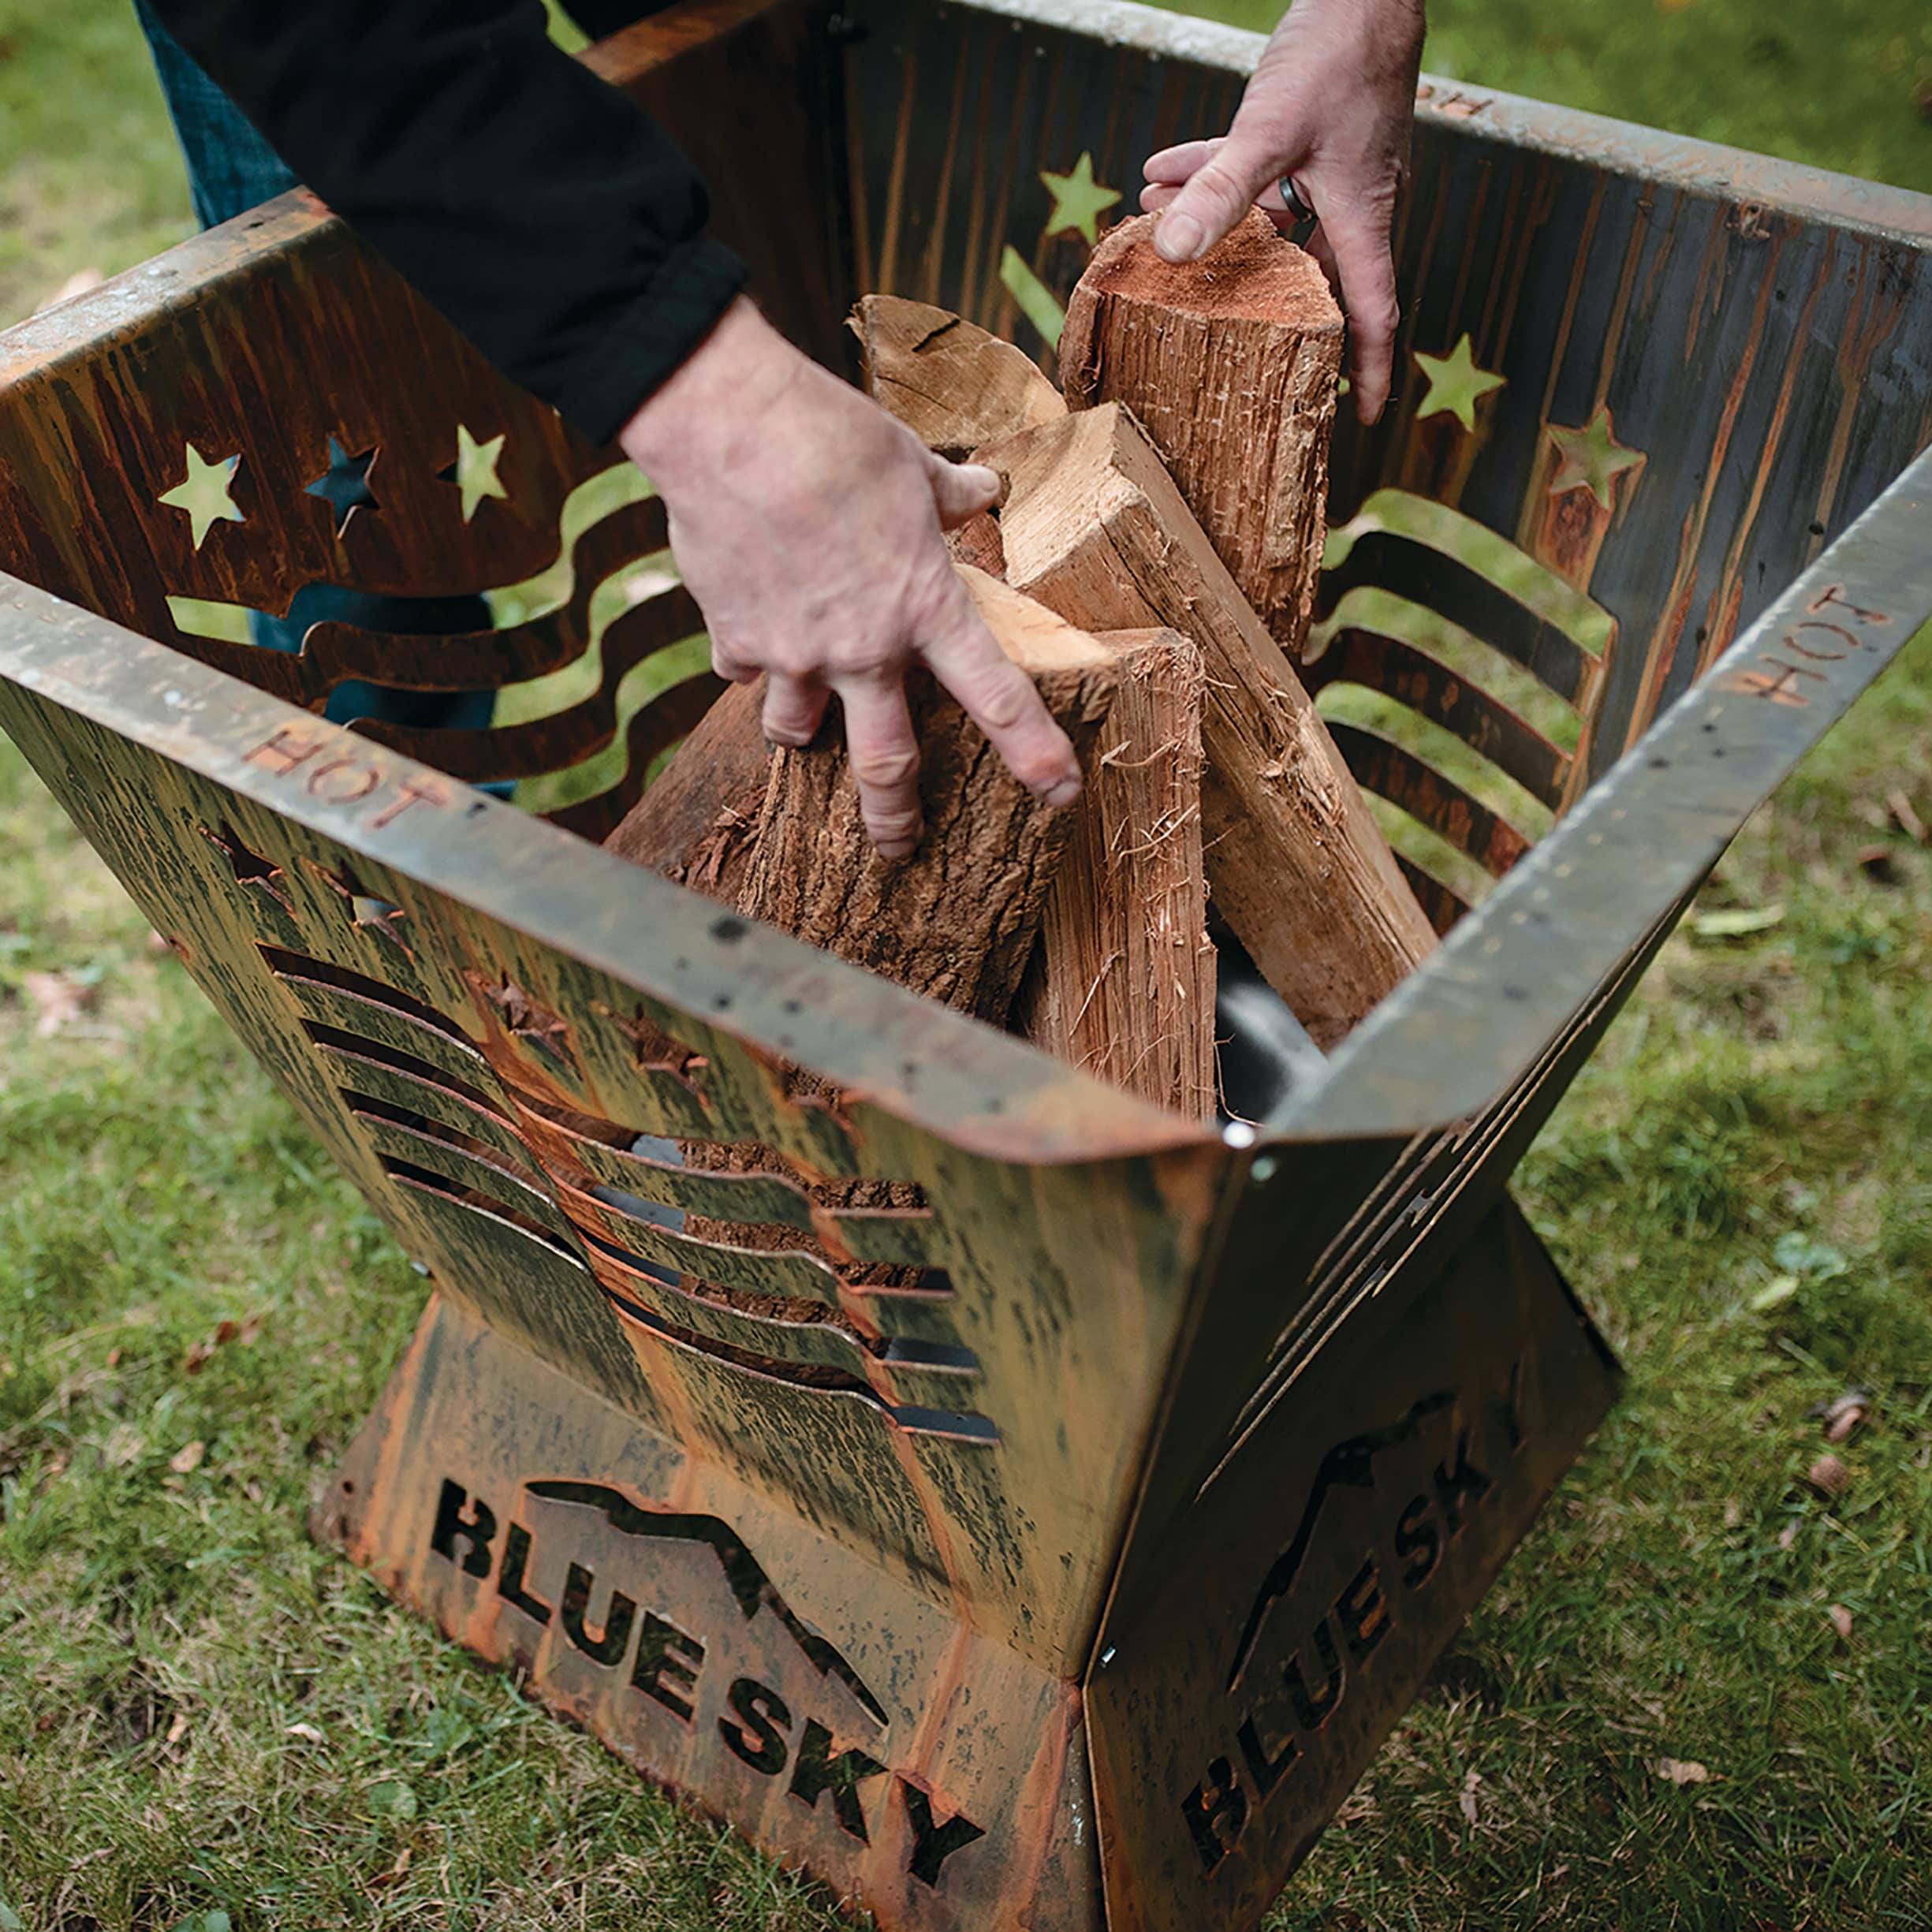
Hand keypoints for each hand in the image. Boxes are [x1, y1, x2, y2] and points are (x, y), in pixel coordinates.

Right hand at [620, 299, 1081, 856]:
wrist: (733, 428)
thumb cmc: (835, 437)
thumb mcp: (911, 463)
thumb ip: (949, 495)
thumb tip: (981, 487)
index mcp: (925, 607)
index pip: (997, 698)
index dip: (1034, 755)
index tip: (1060, 795)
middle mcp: (864, 650)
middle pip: (886, 767)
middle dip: (893, 819)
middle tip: (898, 848)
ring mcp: (795, 655)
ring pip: (797, 732)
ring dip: (801, 735)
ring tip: (799, 734)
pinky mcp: (735, 640)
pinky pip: (742, 672)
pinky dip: (748, 661)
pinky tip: (747, 633)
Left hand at [1139, 0, 1424, 424]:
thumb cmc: (1337, 53)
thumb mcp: (1270, 130)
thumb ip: (1221, 191)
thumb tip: (1171, 252)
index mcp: (1362, 219)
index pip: (1371, 314)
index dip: (1365, 370)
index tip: (1357, 416)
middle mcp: (1356, 203)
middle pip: (1311, 276)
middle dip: (1260, 303)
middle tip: (1222, 336)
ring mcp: (1338, 169)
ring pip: (1274, 219)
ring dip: (1217, 229)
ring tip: (1156, 233)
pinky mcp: (1319, 133)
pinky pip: (1264, 171)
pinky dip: (1217, 177)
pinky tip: (1162, 173)